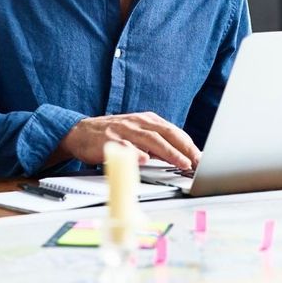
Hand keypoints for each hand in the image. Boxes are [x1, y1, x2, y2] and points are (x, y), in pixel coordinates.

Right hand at [57, 112, 199, 170]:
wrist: (80, 132)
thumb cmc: (114, 134)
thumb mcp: (139, 135)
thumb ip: (158, 144)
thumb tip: (181, 156)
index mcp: (148, 120)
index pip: (174, 132)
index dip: (189, 145)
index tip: (201, 158)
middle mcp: (139, 123)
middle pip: (167, 134)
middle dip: (184, 148)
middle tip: (196, 161)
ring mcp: (124, 130)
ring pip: (150, 140)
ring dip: (168, 152)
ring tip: (181, 162)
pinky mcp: (109, 140)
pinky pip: (125, 146)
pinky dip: (136, 152)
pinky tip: (145, 159)